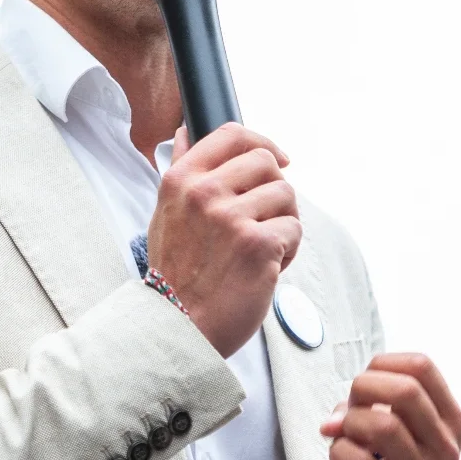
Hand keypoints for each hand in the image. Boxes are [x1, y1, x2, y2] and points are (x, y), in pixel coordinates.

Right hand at [145, 122, 301, 357]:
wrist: (177, 327)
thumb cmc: (175, 273)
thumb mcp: (165, 213)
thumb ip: (181, 171)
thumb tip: (186, 132)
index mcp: (182, 179)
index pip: (231, 134)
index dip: (262, 142)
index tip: (278, 158)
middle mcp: (205, 192)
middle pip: (266, 162)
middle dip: (274, 189)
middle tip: (265, 218)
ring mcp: (232, 217)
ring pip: (285, 194)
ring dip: (282, 221)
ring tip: (261, 248)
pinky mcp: (259, 244)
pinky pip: (294, 228)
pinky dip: (288, 250)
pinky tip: (266, 267)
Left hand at [319, 353, 460, 459]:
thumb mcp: (410, 436)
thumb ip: (376, 409)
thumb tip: (336, 418)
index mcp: (451, 422)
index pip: (423, 367)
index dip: (385, 363)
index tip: (370, 378)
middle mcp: (444, 447)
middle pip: (405, 390)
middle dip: (364, 388)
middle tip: (354, 406)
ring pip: (382, 424)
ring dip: (350, 423)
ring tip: (346, 434)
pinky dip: (338, 451)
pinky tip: (342, 457)